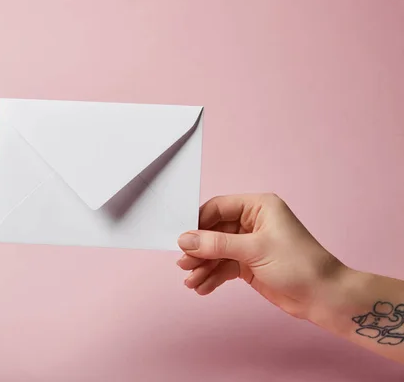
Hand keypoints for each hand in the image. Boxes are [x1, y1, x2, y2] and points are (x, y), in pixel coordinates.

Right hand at [177, 194, 346, 319]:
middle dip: (198, 250)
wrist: (323, 298)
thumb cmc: (298, 265)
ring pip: (216, 251)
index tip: (181, 238)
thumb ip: (216, 244)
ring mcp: (249, 244)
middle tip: (184, 264)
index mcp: (258, 207)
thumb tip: (184, 240)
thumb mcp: (254, 250)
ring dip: (203, 267)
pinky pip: (223, 267)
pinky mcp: (248, 264)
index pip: (218, 208)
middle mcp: (252, 222)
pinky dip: (212, 277)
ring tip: (192, 282)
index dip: (198, 222)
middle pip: (213, 231)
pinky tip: (202, 288)